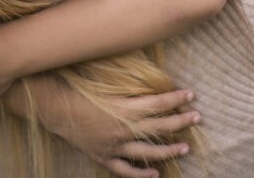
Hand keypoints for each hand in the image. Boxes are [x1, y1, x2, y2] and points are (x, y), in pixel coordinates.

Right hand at [46, 88, 200, 177]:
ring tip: (186, 148)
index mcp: (124, 109)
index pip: (158, 103)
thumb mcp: (107, 86)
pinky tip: (156, 174)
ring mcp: (113, 147)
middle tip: (198, 118)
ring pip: (147, 152)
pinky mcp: (103, 157)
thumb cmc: (81, 91)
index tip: (191, 94)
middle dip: (181, 122)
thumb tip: (152, 84)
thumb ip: (130, 89)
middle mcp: (122, 130)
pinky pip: (125, 170)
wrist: (56, 109)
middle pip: (159, 127)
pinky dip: (141, 174)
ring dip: (168, 150)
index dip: (176, 98)